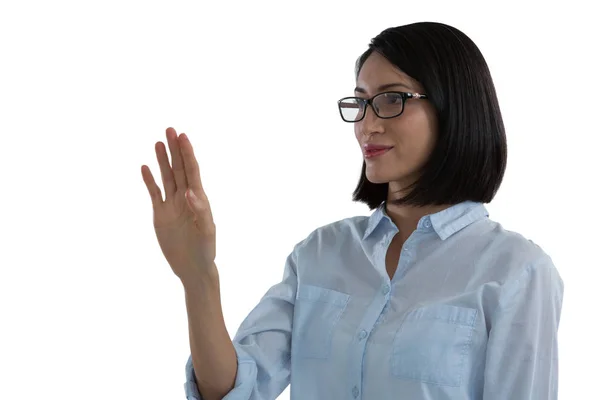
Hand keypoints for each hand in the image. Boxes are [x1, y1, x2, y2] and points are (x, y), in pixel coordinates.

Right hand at [141, 127, 215, 281]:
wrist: (192, 267)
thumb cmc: (206, 249)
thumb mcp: (206, 230)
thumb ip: (201, 210)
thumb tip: (191, 192)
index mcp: (199, 199)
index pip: (192, 171)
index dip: (188, 153)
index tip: (183, 137)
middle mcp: (185, 197)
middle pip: (179, 168)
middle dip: (175, 150)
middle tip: (170, 130)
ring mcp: (172, 204)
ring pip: (167, 177)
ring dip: (162, 160)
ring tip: (158, 142)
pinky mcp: (160, 214)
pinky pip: (154, 193)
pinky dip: (149, 180)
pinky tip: (144, 167)